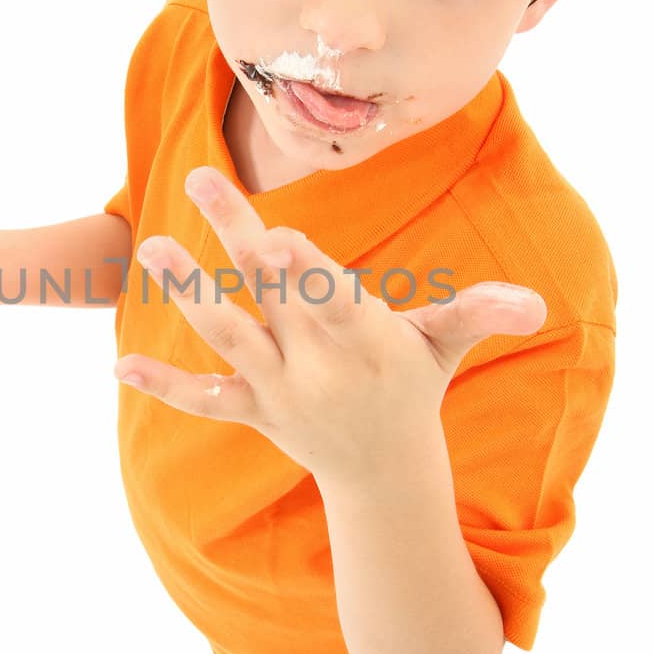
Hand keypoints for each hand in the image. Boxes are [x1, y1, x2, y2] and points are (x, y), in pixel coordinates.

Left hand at [113, 165, 547, 480]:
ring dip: (188, 294)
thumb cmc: (414, 384)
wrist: (385, 473)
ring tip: (151, 247)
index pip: (333, 299)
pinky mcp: (252, 412)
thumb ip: (480, 314)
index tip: (278, 234)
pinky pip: (205, 400)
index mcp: (366, 340)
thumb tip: (536, 304)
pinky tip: (118, 365)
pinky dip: (165, 385)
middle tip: (200, 181)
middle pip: (273, 293)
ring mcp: (280, 391)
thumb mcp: (446, 345)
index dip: (305, 269)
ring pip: (229, 338)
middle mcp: (317, 365)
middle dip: (237, 238)